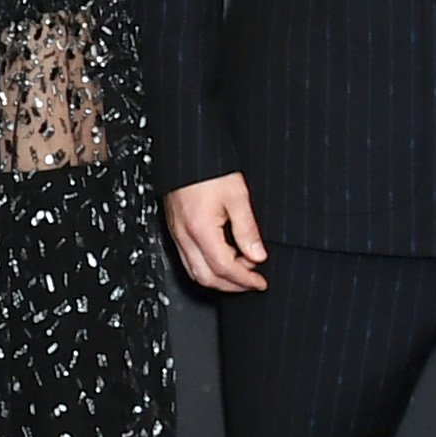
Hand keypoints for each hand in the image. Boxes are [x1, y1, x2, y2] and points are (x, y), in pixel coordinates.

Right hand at [165, 173, 270, 293]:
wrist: (187, 151)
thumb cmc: (209, 168)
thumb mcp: (237, 196)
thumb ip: (247, 229)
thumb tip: (257, 255)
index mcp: (201, 230)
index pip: (224, 268)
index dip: (245, 280)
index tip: (260, 282)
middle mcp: (184, 236)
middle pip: (206, 277)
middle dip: (231, 285)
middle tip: (252, 282)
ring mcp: (177, 233)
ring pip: (194, 272)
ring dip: (218, 278)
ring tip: (240, 272)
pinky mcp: (175, 228)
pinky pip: (188, 259)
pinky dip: (206, 267)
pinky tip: (223, 257)